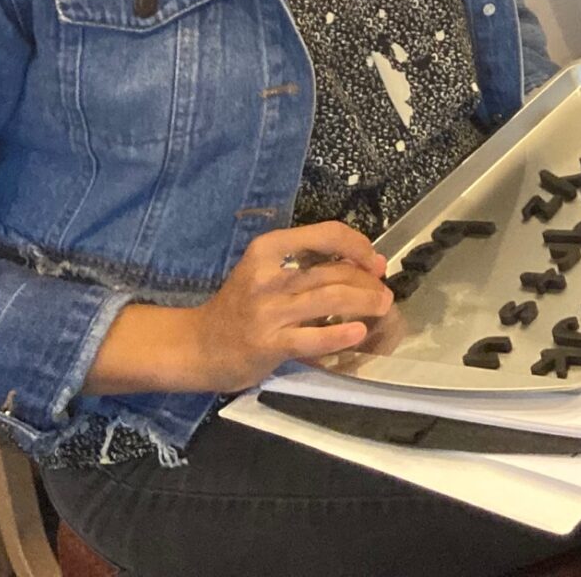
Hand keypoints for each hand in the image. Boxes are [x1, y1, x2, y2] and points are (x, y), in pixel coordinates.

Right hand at [175, 221, 391, 390]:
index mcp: (267, 249)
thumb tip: (368, 261)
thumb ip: (308, 263)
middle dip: (368, 281)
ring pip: (331, 298)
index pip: (326, 234)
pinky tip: (358, 333)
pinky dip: (340, 334)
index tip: (374, 261)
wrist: (197, 347)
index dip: (359, 245)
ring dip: (365, 302)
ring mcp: (268, 311)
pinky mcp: (269, 344)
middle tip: (384, 292)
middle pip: (334, 271)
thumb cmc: (239, 307)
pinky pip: (313, 337)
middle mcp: (267, 276)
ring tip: (383, 307)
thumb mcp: (264, 271)